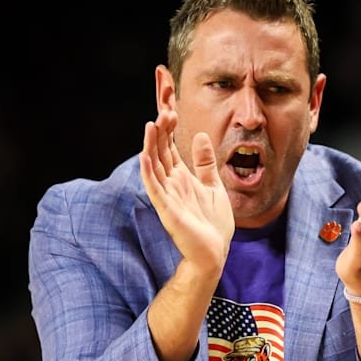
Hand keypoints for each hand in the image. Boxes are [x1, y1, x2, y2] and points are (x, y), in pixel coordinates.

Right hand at [140, 110, 234, 275]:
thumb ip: (205, 163)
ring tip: (152, 123)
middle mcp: (171, 183)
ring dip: (152, 144)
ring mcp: (167, 196)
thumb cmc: (213, 224)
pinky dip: (149, 171)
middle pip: (160, 150)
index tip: (170, 107)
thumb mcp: (214, 186)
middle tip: (164, 108)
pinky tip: (145, 155)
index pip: (169, 146)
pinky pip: (154, 188)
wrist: (215, 252)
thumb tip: (200, 135)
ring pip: (154, 165)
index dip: (168, 127)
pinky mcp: (167, 210)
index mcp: (181, 177)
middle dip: (160, 129)